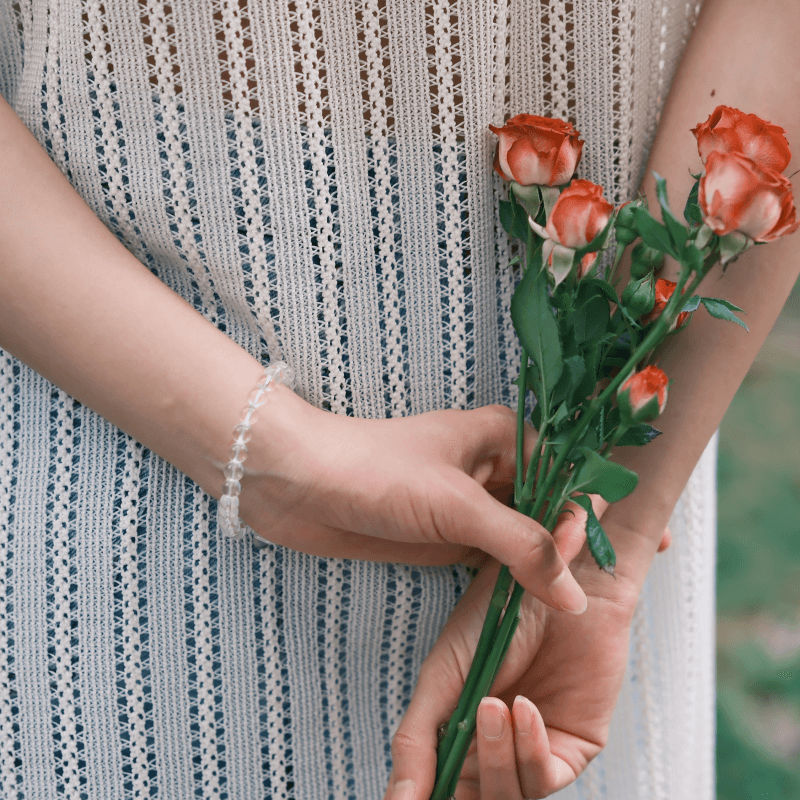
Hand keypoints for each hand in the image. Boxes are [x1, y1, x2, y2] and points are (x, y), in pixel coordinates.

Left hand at [239, 391, 587, 612]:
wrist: (297, 485)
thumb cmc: (375, 474)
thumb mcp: (456, 506)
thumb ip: (521, 547)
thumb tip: (575, 596)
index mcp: (505, 436)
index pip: (571, 475)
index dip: (595, 514)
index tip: (623, 555)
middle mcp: (495, 467)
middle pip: (553, 508)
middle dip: (580, 543)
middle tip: (613, 588)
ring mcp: (472, 505)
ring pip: (526, 537)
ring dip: (549, 565)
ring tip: (588, 605)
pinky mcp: (450, 536)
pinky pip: (496, 560)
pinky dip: (516, 580)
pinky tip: (540, 606)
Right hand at [383, 507, 646, 799]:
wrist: (557, 580)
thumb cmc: (495, 614)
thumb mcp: (441, 673)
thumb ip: (416, 739)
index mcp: (457, 732)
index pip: (439, 788)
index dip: (423, 798)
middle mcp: (494, 748)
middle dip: (471, 773)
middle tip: (477, 713)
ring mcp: (533, 750)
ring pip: (510, 796)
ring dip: (499, 758)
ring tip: (494, 703)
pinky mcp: (572, 746)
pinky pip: (546, 776)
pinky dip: (530, 749)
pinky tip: (524, 707)